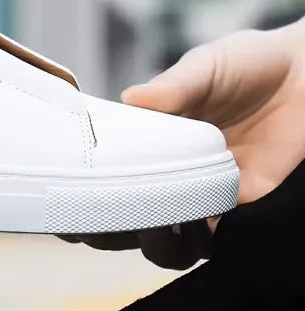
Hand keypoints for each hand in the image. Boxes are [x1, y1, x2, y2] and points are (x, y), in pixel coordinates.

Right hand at [68, 21, 304, 268]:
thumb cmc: (251, 64)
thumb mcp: (206, 66)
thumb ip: (174, 87)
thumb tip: (130, 99)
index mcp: (146, 146)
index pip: (101, 185)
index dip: (78, 204)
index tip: (59, 210)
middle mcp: (166, 181)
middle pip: (122, 227)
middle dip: (104, 234)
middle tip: (96, 225)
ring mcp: (200, 200)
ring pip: (162, 246)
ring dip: (149, 243)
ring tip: (146, 224)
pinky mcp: (238, 211)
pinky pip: (209, 240)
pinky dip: (195, 239)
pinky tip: (191, 222)